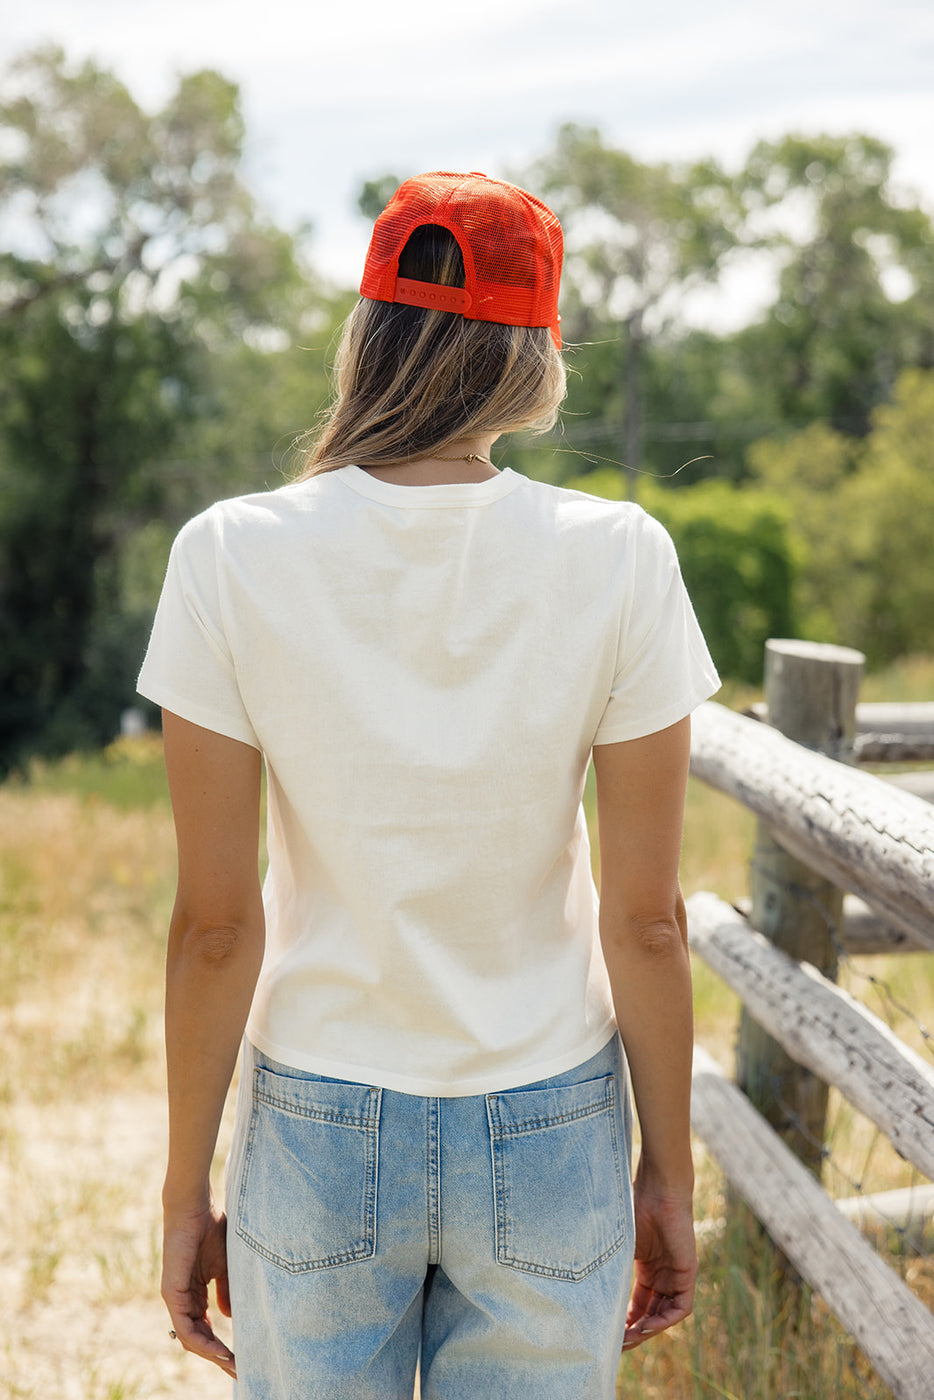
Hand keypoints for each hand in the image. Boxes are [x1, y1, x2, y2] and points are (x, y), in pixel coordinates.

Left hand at [162, 1202, 236, 1378]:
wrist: (194, 1206)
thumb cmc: (210, 1228)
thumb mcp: (225, 1264)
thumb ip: (226, 1290)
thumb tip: (230, 1316)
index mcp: (193, 1294)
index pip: (205, 1329)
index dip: (221, 1345)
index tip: (241, 1358)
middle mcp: (182, 1300)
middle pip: (198, 1339)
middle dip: (218, 1357)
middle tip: (239, 1371)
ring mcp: (175, 1298)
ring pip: (191, 1339)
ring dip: (212, 1355)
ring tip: (232, 1364)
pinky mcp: (172, 1293)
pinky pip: (185, 1327)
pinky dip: (202, 1342)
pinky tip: (219, 1350)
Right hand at [622, 1168, 696, 1350]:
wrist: (657, 1190)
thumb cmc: (634, 1209)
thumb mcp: (618, 1246)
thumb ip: (609, 1268)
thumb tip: (580, 1289)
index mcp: (646, 1268)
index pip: (637, 1304)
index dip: (623, 1321)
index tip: (607, 1334)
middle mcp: (662, 1275)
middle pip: (650, 1314)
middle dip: (633, 1332)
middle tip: (615, 1344)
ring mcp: (676, 1276)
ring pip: (664, 1315)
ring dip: (648, 1330)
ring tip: (628, 1339)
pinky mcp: (688, 1274)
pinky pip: (681, 1308)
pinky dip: (664, 1321)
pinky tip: (647, 1327)